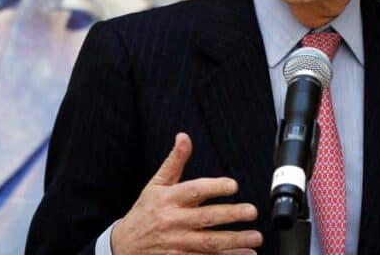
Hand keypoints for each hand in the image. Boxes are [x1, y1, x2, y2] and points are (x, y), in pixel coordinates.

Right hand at [111, 132, 263, 254]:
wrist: (124, 245)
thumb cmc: (145, 211)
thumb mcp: (156, 184)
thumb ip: (174, 162)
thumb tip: (184, 137)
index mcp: (168, 199)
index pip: (193, 190)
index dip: (214, 187)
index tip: (233, 185)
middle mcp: (173, 221)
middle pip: (205, 218)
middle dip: (231, 215)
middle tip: (252, 211)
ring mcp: (176, 243)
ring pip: (209, 243)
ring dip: (235, 241)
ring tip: (255, 237)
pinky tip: (245, 254)